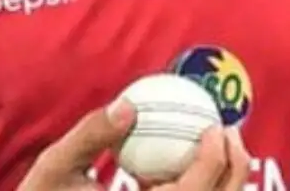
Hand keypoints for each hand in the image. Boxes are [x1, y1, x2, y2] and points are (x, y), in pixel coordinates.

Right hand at [17, 100, 249, 190]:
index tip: (214, 127)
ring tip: (219, 143)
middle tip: (227, 130)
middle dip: (233, 167)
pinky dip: (203, 188)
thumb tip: (129, 107)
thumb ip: (91, 134)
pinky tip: (192, 164)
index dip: (213, 161)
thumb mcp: (56, 166)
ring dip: (224, 179)